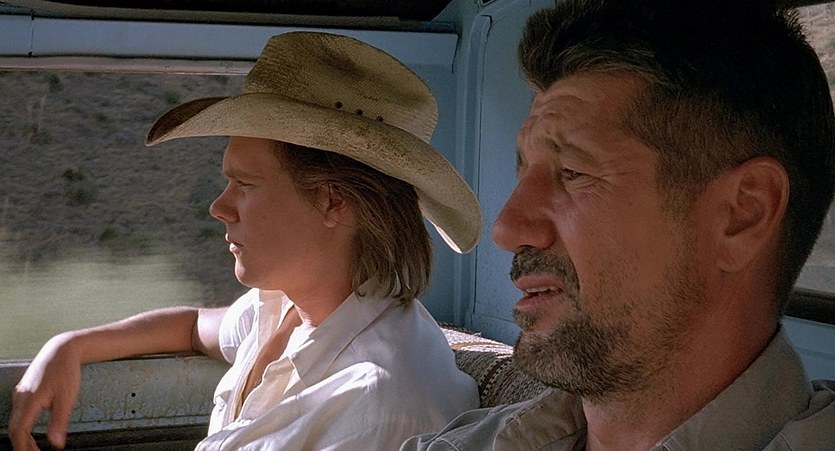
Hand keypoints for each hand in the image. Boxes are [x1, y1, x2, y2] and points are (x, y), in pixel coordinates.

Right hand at [9, 333, 82, 449]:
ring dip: (22, 438)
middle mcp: (20, 398)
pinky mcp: (23, 392)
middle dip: (22, 446)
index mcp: (29, 400)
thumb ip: (60, 421)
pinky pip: (17, 415)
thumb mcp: (68, 397)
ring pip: (14, 422)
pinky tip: (31, 434)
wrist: (61, 349)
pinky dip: (22, 428)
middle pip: (14, 429)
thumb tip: (56, 444)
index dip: (24, 448)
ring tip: (35, 450)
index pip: (19, 432)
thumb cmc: (66, 371)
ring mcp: (19, 394)